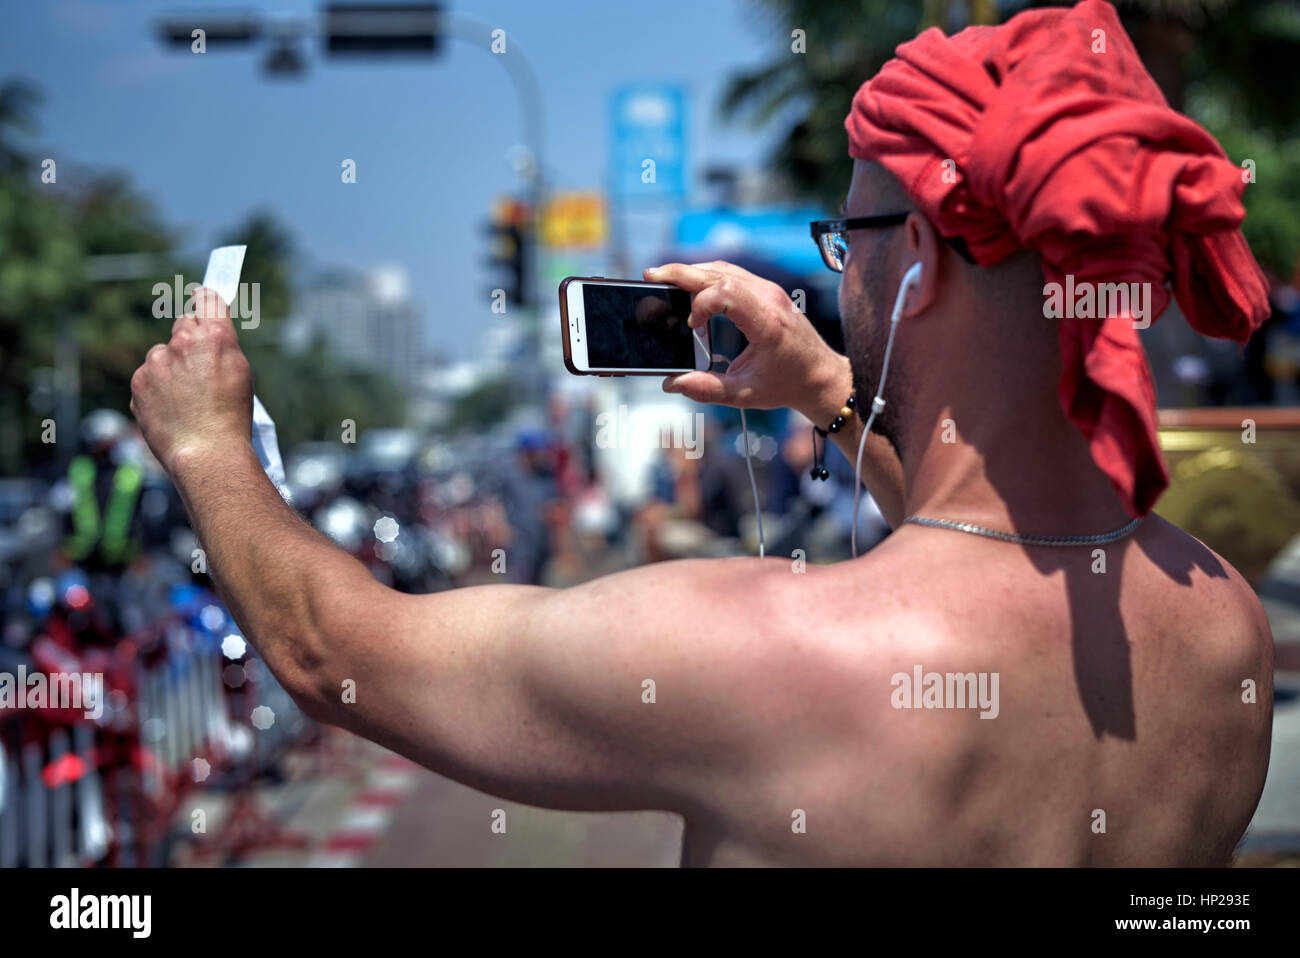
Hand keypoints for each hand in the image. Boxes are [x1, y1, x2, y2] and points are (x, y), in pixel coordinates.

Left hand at [130, 287, 252, 475]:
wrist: (206, 453)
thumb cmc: (232, 418)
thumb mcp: (241, 374)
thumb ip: (222, 347)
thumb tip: (209, 336)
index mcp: (214, 337)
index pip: (207, 300)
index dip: (207, 300)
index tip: (204, 300)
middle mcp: (181, 342)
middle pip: (183, 324)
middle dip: (190, 337)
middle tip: (200, 363)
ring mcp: (156, 362)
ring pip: (163, 354)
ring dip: (171, 367)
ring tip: (186, 399)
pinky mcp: (138, 382)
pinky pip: (148, 377)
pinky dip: (157, 389)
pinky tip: (172, 409)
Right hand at [644, 261, 846, 417]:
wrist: (820, 376)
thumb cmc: (787, 384)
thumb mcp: (745, 394)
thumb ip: (707, 389)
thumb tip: (672, 383)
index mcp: (767, 322)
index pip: (726, 292)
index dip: (700, 305)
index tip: (691, 326)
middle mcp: (769, 298)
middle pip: (719, 272)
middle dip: (681, 273)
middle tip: (651, 276)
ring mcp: (769, 290)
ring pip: (724, 267)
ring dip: (692, 271)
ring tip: (663, 278)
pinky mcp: (766, 291)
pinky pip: (732, 273)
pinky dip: (707, 276)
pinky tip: (688, 285)